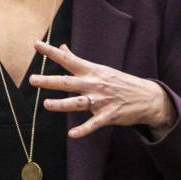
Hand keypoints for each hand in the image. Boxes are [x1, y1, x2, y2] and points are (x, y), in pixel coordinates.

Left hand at [29, 41, 175, 139]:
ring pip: (78, 103)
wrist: (148, 97)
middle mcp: (95, 84)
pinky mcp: (109, 115)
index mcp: (92, 71)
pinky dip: (83, 129)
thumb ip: (78, 60)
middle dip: (50, 81)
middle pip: (68, 82)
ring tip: (46, 105)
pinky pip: (94, 124)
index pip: (68, 60)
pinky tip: (72, 134)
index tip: (37, 45)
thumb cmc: (119, 82)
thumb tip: (62, 47)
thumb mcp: (100, 69)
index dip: (52, 53)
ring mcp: (102, 100)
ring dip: (62, 104)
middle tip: (32, 80)